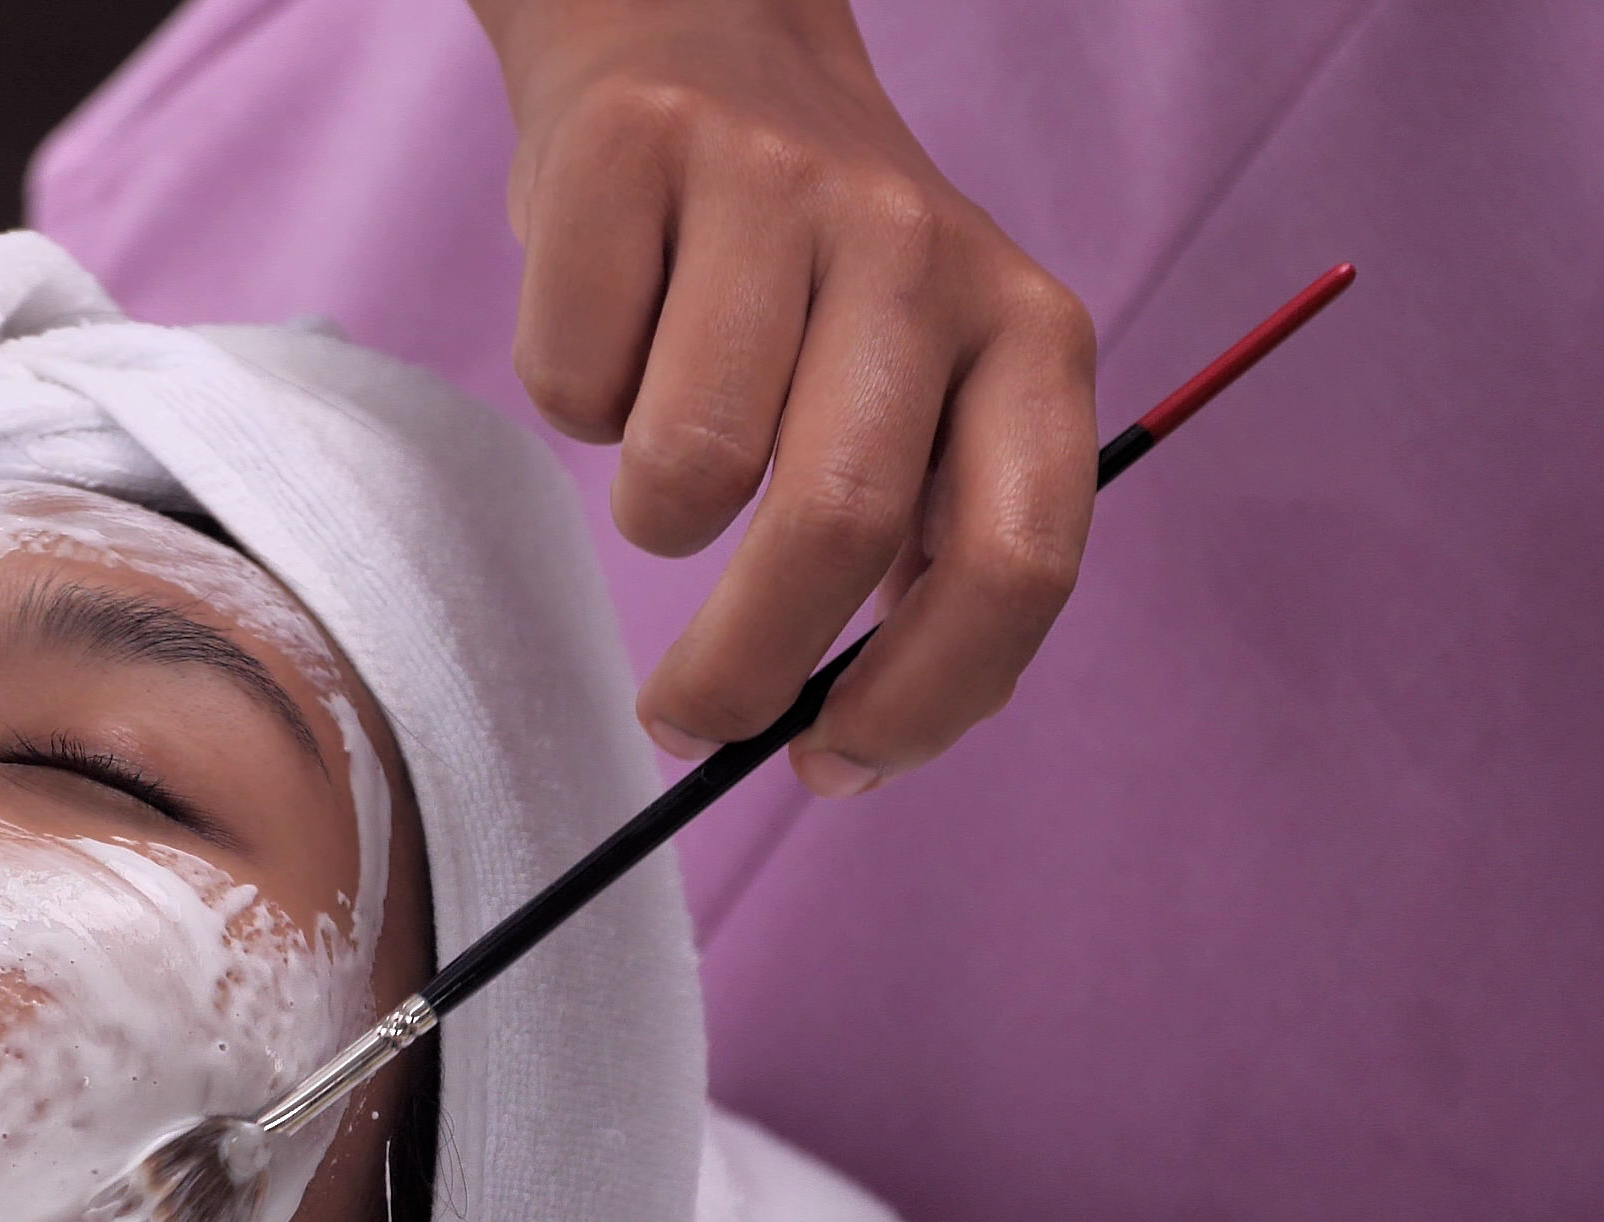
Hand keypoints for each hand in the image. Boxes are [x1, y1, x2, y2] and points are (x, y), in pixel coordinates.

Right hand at [470, 0, 1096, 795]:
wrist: (699, 38)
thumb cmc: (806, 277)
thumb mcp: (917, 393)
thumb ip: (915, 551)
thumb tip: (845, 753)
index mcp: (1030, 333)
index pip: (1021, 558)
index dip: (923, 700)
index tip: (831, 766)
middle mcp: (922, 250)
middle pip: (836, 527)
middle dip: (743, 669)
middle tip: (689, 719)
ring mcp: (780, 188)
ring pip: (687, 466)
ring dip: (653, 513)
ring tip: (666, 459)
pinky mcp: (637, 156)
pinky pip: (573, 382)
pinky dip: (573, 402)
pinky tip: (616, 339)